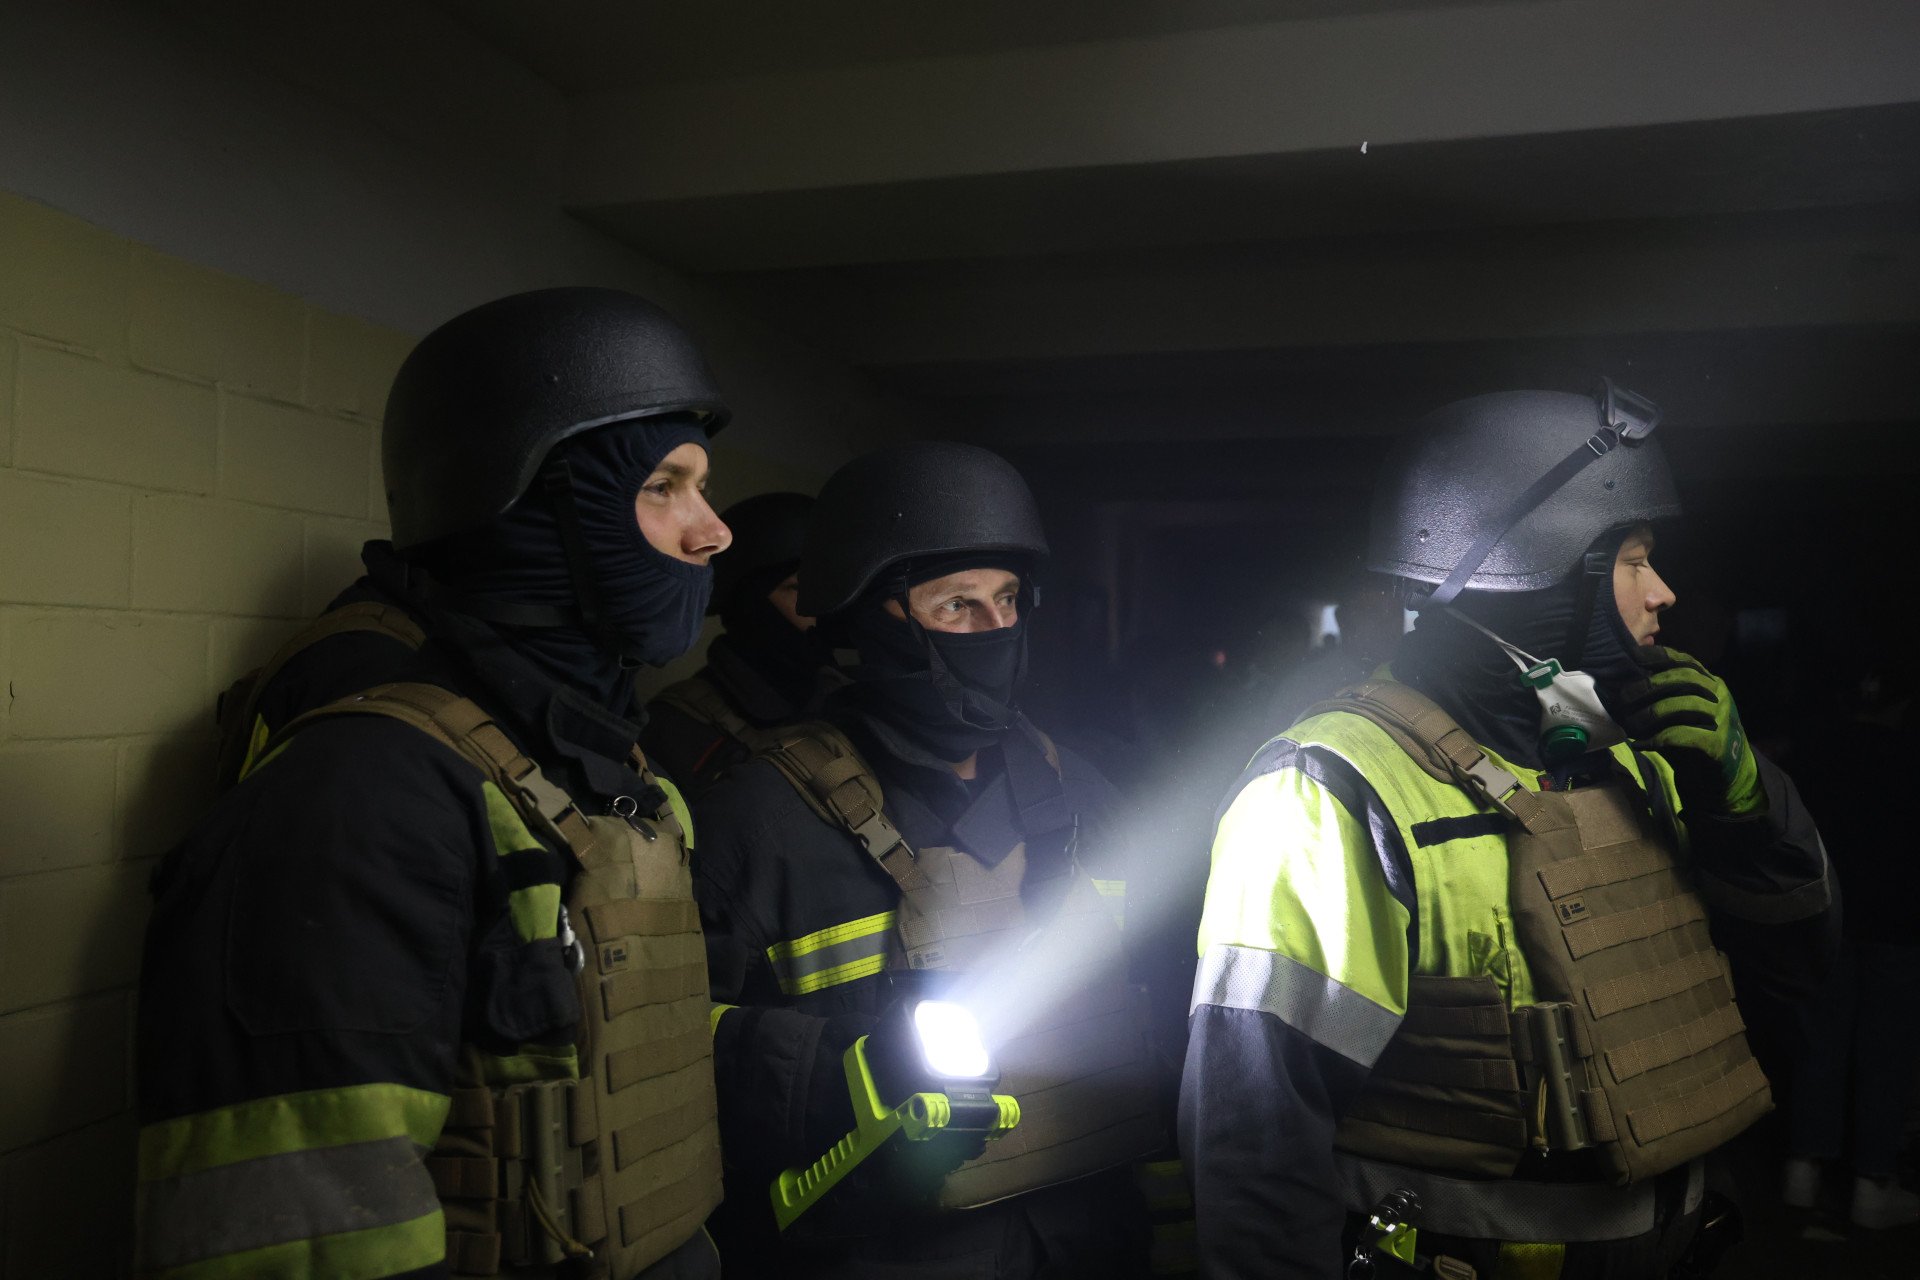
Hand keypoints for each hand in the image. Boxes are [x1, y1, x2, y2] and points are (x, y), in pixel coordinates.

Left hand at [1617, 646, 1763, 815]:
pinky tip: (1641, 744)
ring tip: (1630, 724)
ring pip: (1685, 704)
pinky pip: (1684, 735)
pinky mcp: (1718, 743)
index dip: (1657, 657)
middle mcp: (1719, 695)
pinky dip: (1659, 738)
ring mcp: (1722, 718)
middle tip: (1624, 697)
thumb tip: (1624, 683)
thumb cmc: (1693, 739)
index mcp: (1710, 683)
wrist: (1721, 776)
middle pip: (1684, 678)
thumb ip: (1662, 694)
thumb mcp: (1678, 712)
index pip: (1684, 661)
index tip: (1631, 659)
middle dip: (1650, 684)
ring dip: (1652, 712)